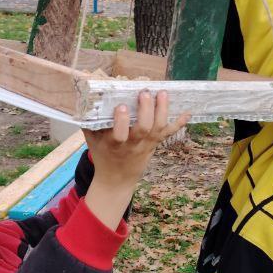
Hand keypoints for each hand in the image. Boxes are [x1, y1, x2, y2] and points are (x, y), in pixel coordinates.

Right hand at [80, 91, 189, 230]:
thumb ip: (89, 122)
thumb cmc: (103, 154)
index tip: (120, 106)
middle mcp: (132, 144)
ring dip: (162, 110)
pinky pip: (168, 134)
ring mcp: (146, 144)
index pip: (118, 134)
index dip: (120, 121)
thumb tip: (85, 97)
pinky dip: (179, 123)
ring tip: (163, 93)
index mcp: (114, 144)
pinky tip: (187, 113)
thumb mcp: (92, 140)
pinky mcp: (155, 144)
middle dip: (146, 110)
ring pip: (158, 128)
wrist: (117, 179)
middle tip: (145, 93)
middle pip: (143, 128)